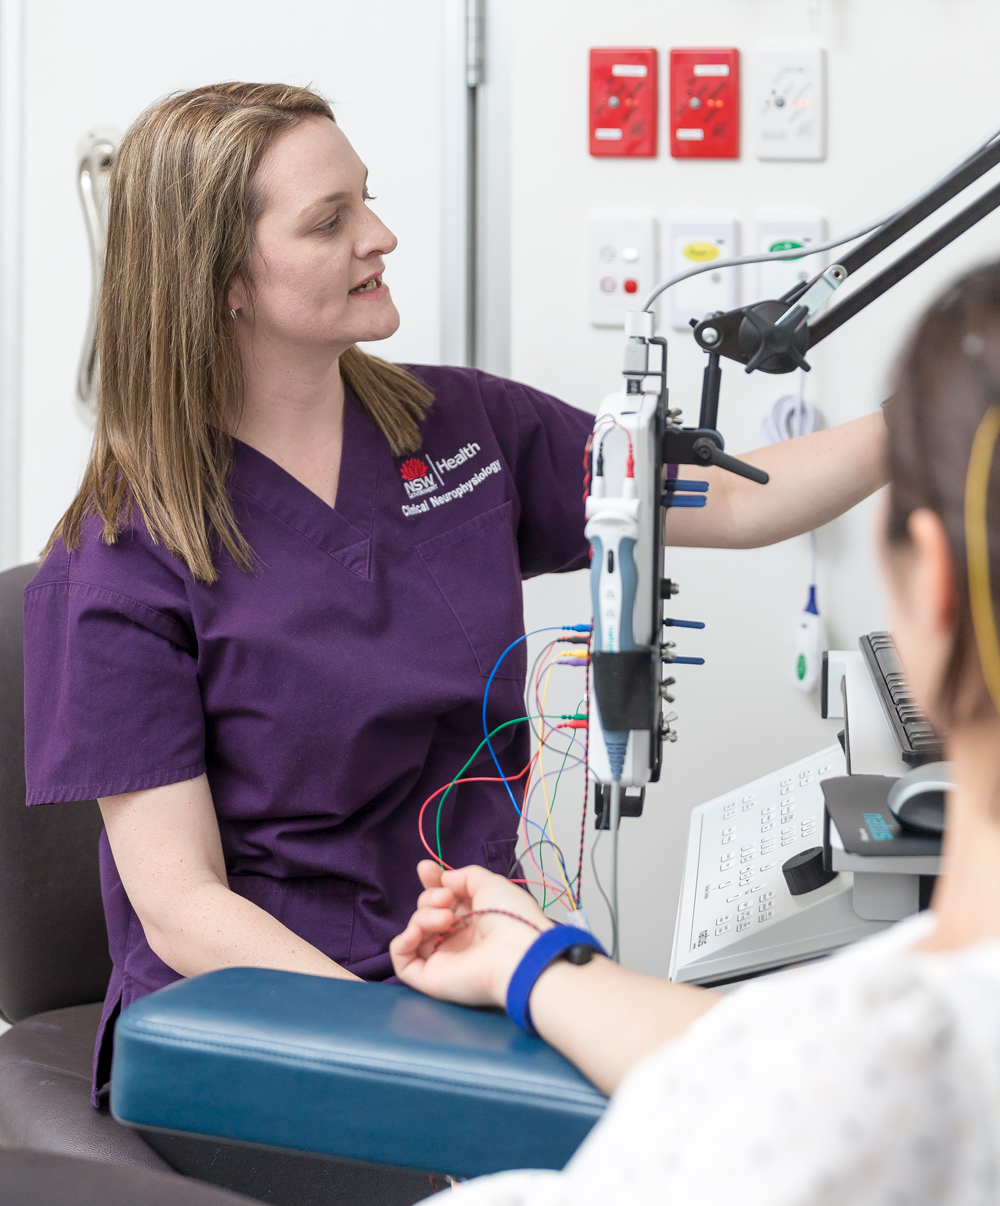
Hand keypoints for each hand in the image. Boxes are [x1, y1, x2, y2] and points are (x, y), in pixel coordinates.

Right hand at [390, 861, 552, 1007]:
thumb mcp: (489, 883)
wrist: (515, 954)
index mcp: (473, 918)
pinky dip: (401, 943)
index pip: (442, 900)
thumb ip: (463, 877)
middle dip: (431, 898)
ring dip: (423, 917)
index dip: (432, 883)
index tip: (425, 869)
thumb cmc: (510, 916)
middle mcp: (457, 938)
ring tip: (445, 919)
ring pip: (415, 931)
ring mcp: (443, 959)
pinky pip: (403, 961)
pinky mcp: (431, 978)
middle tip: (447, 899)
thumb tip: (443, 881)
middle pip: (426, 911)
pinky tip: (415, 933)